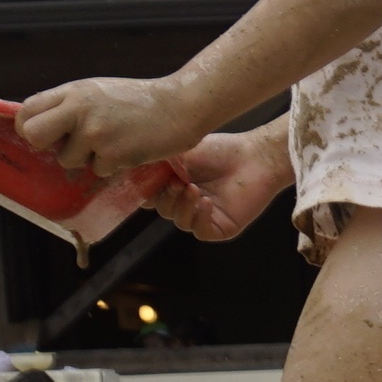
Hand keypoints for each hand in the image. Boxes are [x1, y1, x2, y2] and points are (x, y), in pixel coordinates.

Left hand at [17, 74, 209, 178]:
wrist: (180, 106)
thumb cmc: (139, 100)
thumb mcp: (98, 92)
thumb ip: (70, 104)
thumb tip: (41, 124)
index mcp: (73, 92)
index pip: (27, 110)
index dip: (29, 127)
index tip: (44, 135)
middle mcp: (79, 109)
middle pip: (34, 135)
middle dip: (46, 146)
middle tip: (66, 146)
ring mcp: (96, 132)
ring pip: (67, 160)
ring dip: (86, 159)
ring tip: (111, 144)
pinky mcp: (113, 154)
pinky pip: (97, 171)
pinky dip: (112, 166)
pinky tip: (128, 150)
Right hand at [141, 127, 292, 242]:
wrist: (254, 156)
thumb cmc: (220, 150)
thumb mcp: (180, 152)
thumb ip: (155, 162)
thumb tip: (127, 167)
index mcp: (174, 183)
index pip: (149, 195)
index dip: (145, 190)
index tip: (145, 181)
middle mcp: (187, 201)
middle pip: (162, 209)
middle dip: (166, 196)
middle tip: (176, 182)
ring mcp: (203, 215)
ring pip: (179, 221)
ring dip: (182, 205)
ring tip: (193, 188)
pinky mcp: (220, 227)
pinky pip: (200, 230)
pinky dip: (199, 216)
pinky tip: (206, 201)